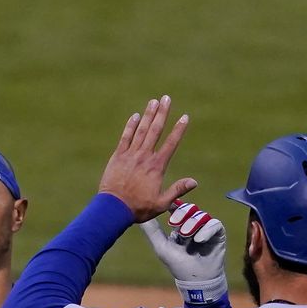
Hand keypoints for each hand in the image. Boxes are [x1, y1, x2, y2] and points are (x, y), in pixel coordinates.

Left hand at [99, 95, 195, 222]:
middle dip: (162, 113)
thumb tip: (194, 182)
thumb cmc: (138, 208)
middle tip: (167, 98)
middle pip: (155, 130)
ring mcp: (130, 155)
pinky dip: (130, 126)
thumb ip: (177, 190)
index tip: (185, 117)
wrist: (113, 209)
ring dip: (148, 115)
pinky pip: (125, 138)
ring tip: (154, 101)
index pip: (171, 143)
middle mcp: (144, 157)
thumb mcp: (161, 203)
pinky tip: (135, 116)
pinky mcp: (117, 157)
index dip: (179, 129)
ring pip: (141, 130)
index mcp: (157, 167)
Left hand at [140, 201, 227, 304]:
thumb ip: (152, 231)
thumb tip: (138, 217)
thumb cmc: (178, 264)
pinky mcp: (218, 233)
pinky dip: (206, 231)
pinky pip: (215, 224)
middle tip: (173, 222)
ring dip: (192, 224)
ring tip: (185, 235)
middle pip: (190, 208)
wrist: (196, 280)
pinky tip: (198, 240)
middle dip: (182, 213)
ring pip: (201, 215)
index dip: (173, 207)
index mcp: (181, 226)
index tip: (167, 208)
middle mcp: (194, 224)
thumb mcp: (162, 247)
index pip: (178, 209)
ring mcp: (207, 228)